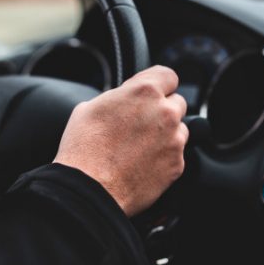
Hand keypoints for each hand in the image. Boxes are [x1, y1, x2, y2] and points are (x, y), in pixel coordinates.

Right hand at [54, 66, 188, 216]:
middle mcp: (166, 113)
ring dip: (166, 135)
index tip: (153, 93)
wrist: (89, 189)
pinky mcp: (177, 165)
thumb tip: (124, 100)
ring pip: (179, 130)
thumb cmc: (84, 149)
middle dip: (162, 110)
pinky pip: (176, 155)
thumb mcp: (90, 107)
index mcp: (145, 92)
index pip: (168, 76)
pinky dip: (164, 158)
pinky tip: (142, 164)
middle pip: (177, 103)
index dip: (158, 84)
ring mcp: (174, 140)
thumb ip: (118, 98)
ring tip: (139, 148)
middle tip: (141, 124)